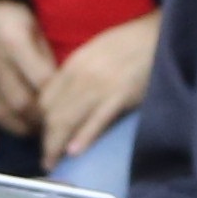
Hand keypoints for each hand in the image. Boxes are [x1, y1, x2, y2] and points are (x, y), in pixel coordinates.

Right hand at [0, 0, 57, 146]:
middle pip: (19, 102)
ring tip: (29, 133)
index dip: (55, 103)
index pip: (40, 82)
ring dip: (15, 129)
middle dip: (37, 122)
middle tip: (48, 128)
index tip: (64, 113)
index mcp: (13, 41)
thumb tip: (57, 96)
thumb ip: (45, 61)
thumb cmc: (10, 17)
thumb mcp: (34, 29)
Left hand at [34, 9, 157, 159]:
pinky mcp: (121, 97)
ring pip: (68, 120)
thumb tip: (64, 100)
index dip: (38, 121)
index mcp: (73, 65)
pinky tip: (74, 152)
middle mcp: (81, 76)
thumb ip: (78, 74)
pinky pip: (97, 120)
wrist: (158, 34)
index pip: (44, 99)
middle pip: (52, 113)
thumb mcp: (95, 53)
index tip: (40, 136)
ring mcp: (100, 87)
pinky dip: (84, 137)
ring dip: (56, 145)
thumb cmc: (129, 43)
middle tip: (44, 158)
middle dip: (44, 138)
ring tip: (51, 163)